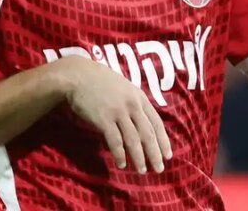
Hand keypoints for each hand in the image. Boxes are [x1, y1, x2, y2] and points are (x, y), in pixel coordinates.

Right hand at [53, 56, 172, 173]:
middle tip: (159, 169)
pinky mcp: (104, 119)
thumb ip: (134, 103)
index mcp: (139, 97)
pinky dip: (119, 154)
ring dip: (139, 157)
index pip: (157, 122)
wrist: (79, 76)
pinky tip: (122, 164)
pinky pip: (115, 141)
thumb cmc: (101, 82)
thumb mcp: (125, 87)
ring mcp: (118, 112)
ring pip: (133, 139)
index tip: (168, 154)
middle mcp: (132, 105)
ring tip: (142, 171)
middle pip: (148, 133)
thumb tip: (143, 122)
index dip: (163, 140)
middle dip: (155, 153)